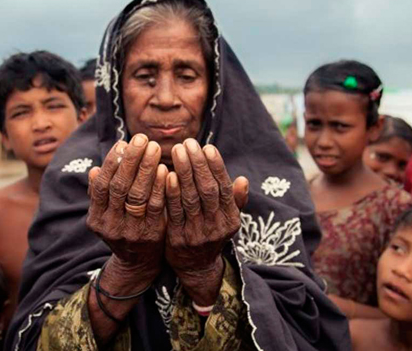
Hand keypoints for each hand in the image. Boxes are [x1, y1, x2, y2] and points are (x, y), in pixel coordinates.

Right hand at [86, 134, 167, 286]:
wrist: (137, 263)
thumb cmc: (122, 228)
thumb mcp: (106, 214)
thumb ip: (102, 194)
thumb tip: (94, 169)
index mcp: (96, 217)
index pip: (102, 185)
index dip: (112, 163)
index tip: (123, 143)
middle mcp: (110, 225)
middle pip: (120, 187)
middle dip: (131, 160)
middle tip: (142, 138)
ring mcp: (131, 231)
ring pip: (138, 195)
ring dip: (147, 168)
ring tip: (155, 148)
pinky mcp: (151, 235)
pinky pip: (156, 207)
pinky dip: (161, 187)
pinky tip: (166, 170)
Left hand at [165, 139, 247, 304]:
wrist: (196, 268)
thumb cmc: (211, 234)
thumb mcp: (227, 220)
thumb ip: (234, 200)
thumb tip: (243, 180)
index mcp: (231, 219)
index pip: (224, 188)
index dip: (216, 167)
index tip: (208, 147)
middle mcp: (216, 226)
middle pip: (207, 190)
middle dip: (198, 164)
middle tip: (188, 143)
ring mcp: (197, 233)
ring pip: (191, 198)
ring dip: (184, 172)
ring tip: (177, 151)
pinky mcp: (178, 238)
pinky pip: (174, 212)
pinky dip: (171, 193)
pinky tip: (167, 175)